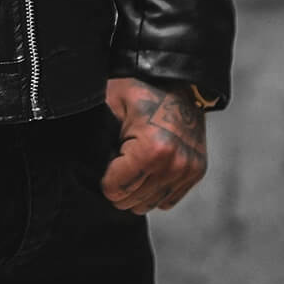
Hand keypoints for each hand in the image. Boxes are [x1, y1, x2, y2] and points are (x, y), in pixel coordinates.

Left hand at [99, 76, 207, 213]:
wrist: (176, 78)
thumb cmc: (138, 89)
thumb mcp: (110, 105)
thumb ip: (97, 138)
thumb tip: (86, 167)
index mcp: (152, 150)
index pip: (115, 190)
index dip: (104, 177)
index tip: (108, 159)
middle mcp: (174, 164)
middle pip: (132, 202)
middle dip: (120, 185)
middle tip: (119, 160)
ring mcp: (188, 170)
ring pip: (149, 204)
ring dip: (137, 189)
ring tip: (134, 163)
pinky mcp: (196, 171)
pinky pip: (167, 200)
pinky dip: (155, 189)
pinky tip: (149, 168)